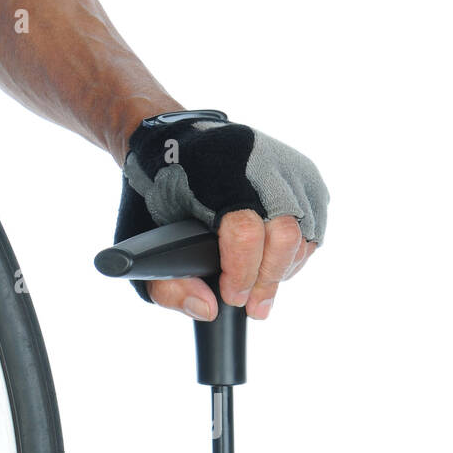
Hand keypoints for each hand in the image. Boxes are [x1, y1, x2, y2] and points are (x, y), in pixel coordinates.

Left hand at [112, 111, 327, 320]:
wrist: (169, 142)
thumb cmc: (153, 194)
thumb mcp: (139, 241)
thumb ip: (167, 285)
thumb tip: (208, 309)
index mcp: (213, 177)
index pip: (245, 230)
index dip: (243, 272)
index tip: (232, 297)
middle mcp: (256, 165)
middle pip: (285, 234)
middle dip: (268, 279)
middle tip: (252, 305)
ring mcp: (284, 165)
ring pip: (304, 231)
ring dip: (284, 268)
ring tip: (260, 285)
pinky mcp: (302, 172)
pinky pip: (313, 221)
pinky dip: (297, 250)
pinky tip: (273, 262)